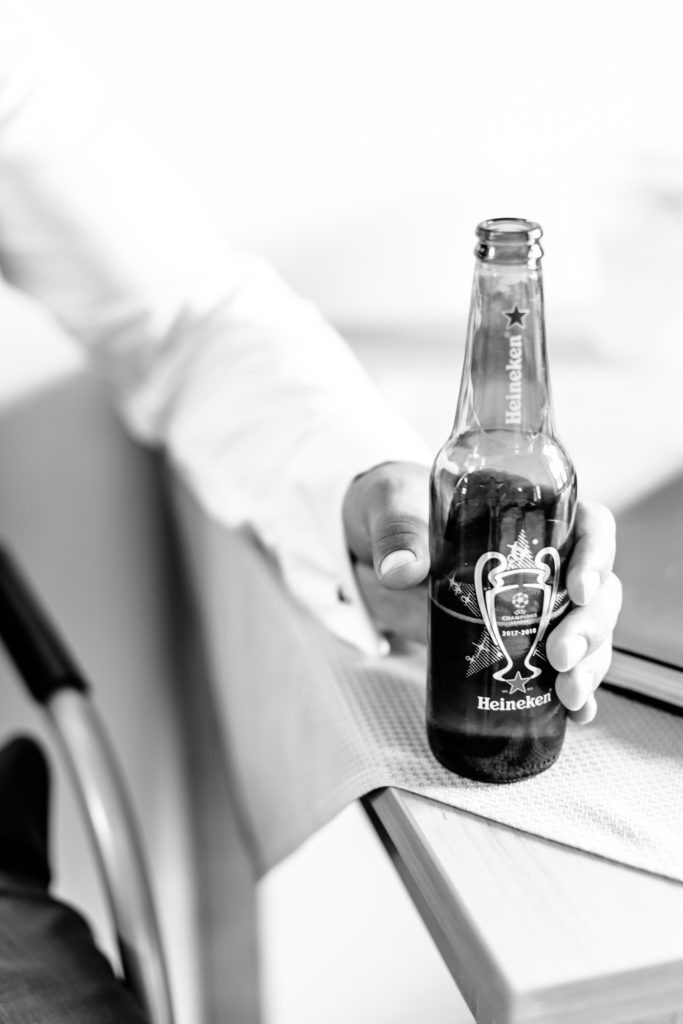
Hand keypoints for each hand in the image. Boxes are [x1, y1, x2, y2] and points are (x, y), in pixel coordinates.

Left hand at [342, 463, 620, 723]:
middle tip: (560, 656)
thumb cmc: (388, 508)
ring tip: (569, 694)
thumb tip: (399, 570)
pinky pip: (559, 666)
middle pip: (597, 590)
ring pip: (588, 631)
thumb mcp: (386, 505)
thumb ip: (394, 530)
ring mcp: (532, 603)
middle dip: (590, 627)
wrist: (366, 545)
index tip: (579, 590)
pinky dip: (576, 690)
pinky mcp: (514, 639)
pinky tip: (577, 713)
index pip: (589, 525)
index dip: (597, 555)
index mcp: (528, 511)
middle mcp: (543, 559)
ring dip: (589, 664)